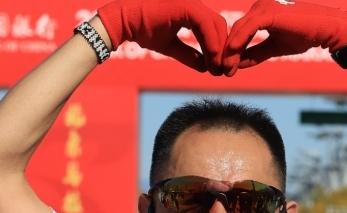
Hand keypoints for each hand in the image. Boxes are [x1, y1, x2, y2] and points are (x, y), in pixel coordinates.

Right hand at [97, 0, 226, 73]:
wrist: (123, 21)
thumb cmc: (142, 30)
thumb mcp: (170, 46)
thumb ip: (189, 54)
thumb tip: (205, 68)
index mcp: (191, 10)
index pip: (213, 28)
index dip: (218, 48)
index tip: (218, 68)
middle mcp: (194, 3)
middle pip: (219, 26)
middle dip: (223, 49)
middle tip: (222, 71)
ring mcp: (191, 3)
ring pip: (216, 25)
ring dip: (218, 49)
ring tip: (216, 69)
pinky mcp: (186, 6)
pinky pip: (206, 24)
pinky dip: (212, 42)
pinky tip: (211, 59)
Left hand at [224, 0, 346, 75]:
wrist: (325, 29)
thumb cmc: (304, 36)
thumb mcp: (274, 47)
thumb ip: (256, 54)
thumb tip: (237, 64)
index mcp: (260, 14)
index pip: (239, 32)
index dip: (231, 51)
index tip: (225, 68)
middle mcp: (259, 7)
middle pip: (235, 31)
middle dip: (227, 52)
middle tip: (221, 71)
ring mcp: (263, 8)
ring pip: (239, 30)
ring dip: (230, 50)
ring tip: (226, 68)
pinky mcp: (269, 12)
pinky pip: (248, 27)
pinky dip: (239, 40)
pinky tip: (231, 53)